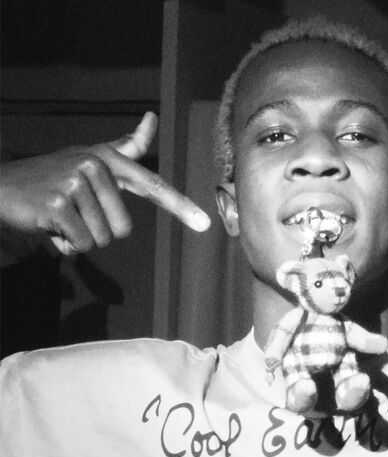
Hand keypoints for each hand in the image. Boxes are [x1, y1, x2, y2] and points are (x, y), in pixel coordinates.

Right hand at [0, 112, 210, 253]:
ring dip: (81, 237)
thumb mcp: (91, 159)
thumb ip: (125, 147)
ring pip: (102, 239)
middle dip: (99, 232)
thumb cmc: (54, 178)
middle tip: (75, 213)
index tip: (204, 225)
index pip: (152, 185)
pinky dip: (65, 244)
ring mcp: (76, 182)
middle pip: (124, 229)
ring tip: (61, 216)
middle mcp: (95, 165)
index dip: (180, 207)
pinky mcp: (59, 204)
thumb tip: (151, 119)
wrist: (3, 187)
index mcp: (109, 158)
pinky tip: (50, 225)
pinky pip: (81, 244)